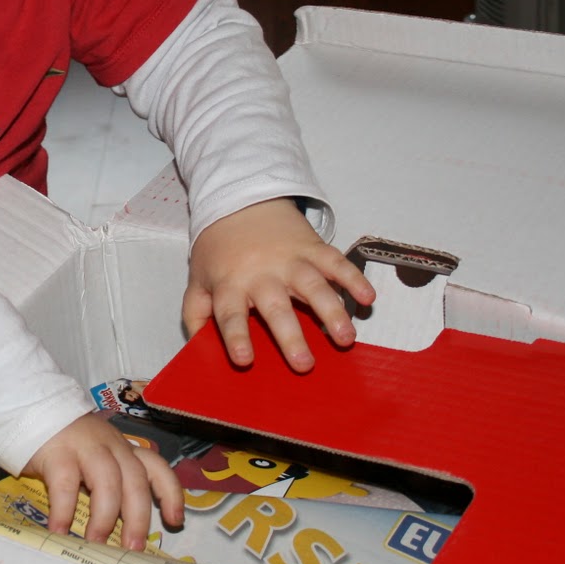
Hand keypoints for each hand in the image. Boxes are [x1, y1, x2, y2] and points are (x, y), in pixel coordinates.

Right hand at [21, 411, 184, 549]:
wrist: (29, 410)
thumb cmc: (64, 445)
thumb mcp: (95, 459)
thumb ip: (107, 485)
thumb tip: (117, 534)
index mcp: (124, 449)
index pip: (156, 467)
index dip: (170, 493)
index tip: (175, 521)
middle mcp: (111, 446)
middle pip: (135, 480)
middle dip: (138, 517)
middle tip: (133, 548)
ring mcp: (85, 446)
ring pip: (107, 480)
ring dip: (105, 515)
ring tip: (96, 542)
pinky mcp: (57, 452)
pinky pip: (65, 484)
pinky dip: (65, 510)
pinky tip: (59, 531)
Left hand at [183, 198, 375, 372]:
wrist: (241, 198)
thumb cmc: (219, 249)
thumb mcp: (198, 279)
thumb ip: (196, 314)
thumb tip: (198, 350)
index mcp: (231, 285)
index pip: (230, 314)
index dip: (236, 337)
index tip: (245, 361)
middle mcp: (262, 274)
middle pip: (276, 308)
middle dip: (290, 337)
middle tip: (305, 365)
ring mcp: (291, 259)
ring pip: (313, 286)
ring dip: (331, 312)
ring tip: (346, 338)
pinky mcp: (313, 248)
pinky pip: (336, 263)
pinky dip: (354, 278)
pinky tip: (368, 297)